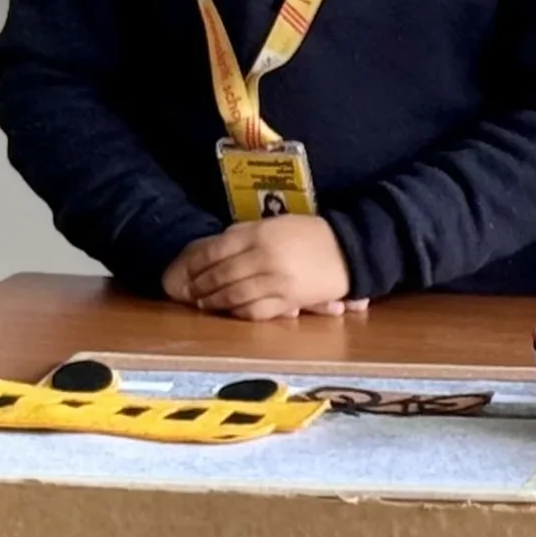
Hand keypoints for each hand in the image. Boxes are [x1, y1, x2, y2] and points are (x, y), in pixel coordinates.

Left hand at [175, 216, 358, 320]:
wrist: (348, 250)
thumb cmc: (310, 234)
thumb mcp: (275, 224)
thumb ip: (244, 235)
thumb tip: (213, 250)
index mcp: (259, 233)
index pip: (215, 251)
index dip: (195, 265)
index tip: (187, 272)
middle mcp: (265, 257)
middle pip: (221, 275)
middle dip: (201, 286)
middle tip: (190, 292)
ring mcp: (277, 281)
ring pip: (234, 296)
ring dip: (215, 302)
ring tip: (205, 304)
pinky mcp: (289, 300)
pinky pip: (256, 311)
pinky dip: (238, 312)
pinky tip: (230, 311)